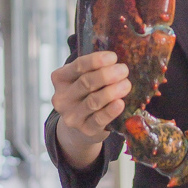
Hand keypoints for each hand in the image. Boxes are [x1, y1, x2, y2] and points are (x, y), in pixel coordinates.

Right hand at [51, 52, 130, 167]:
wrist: (80, 126)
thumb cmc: (86, 95)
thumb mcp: (83, 79)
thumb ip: (95, 69)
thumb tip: (117, 61)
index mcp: (60, 79)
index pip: (78, 66)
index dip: (96, 60)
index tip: (113, 57)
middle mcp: (62, 97)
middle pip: (86, 82)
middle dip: (107, 75)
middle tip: (123, 70)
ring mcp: (71, 115)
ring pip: (93, 101)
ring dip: (112, 91)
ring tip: (126, 84)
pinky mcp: (84, 129)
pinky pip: (98, 119)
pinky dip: (110, 111)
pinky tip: (120, 103)